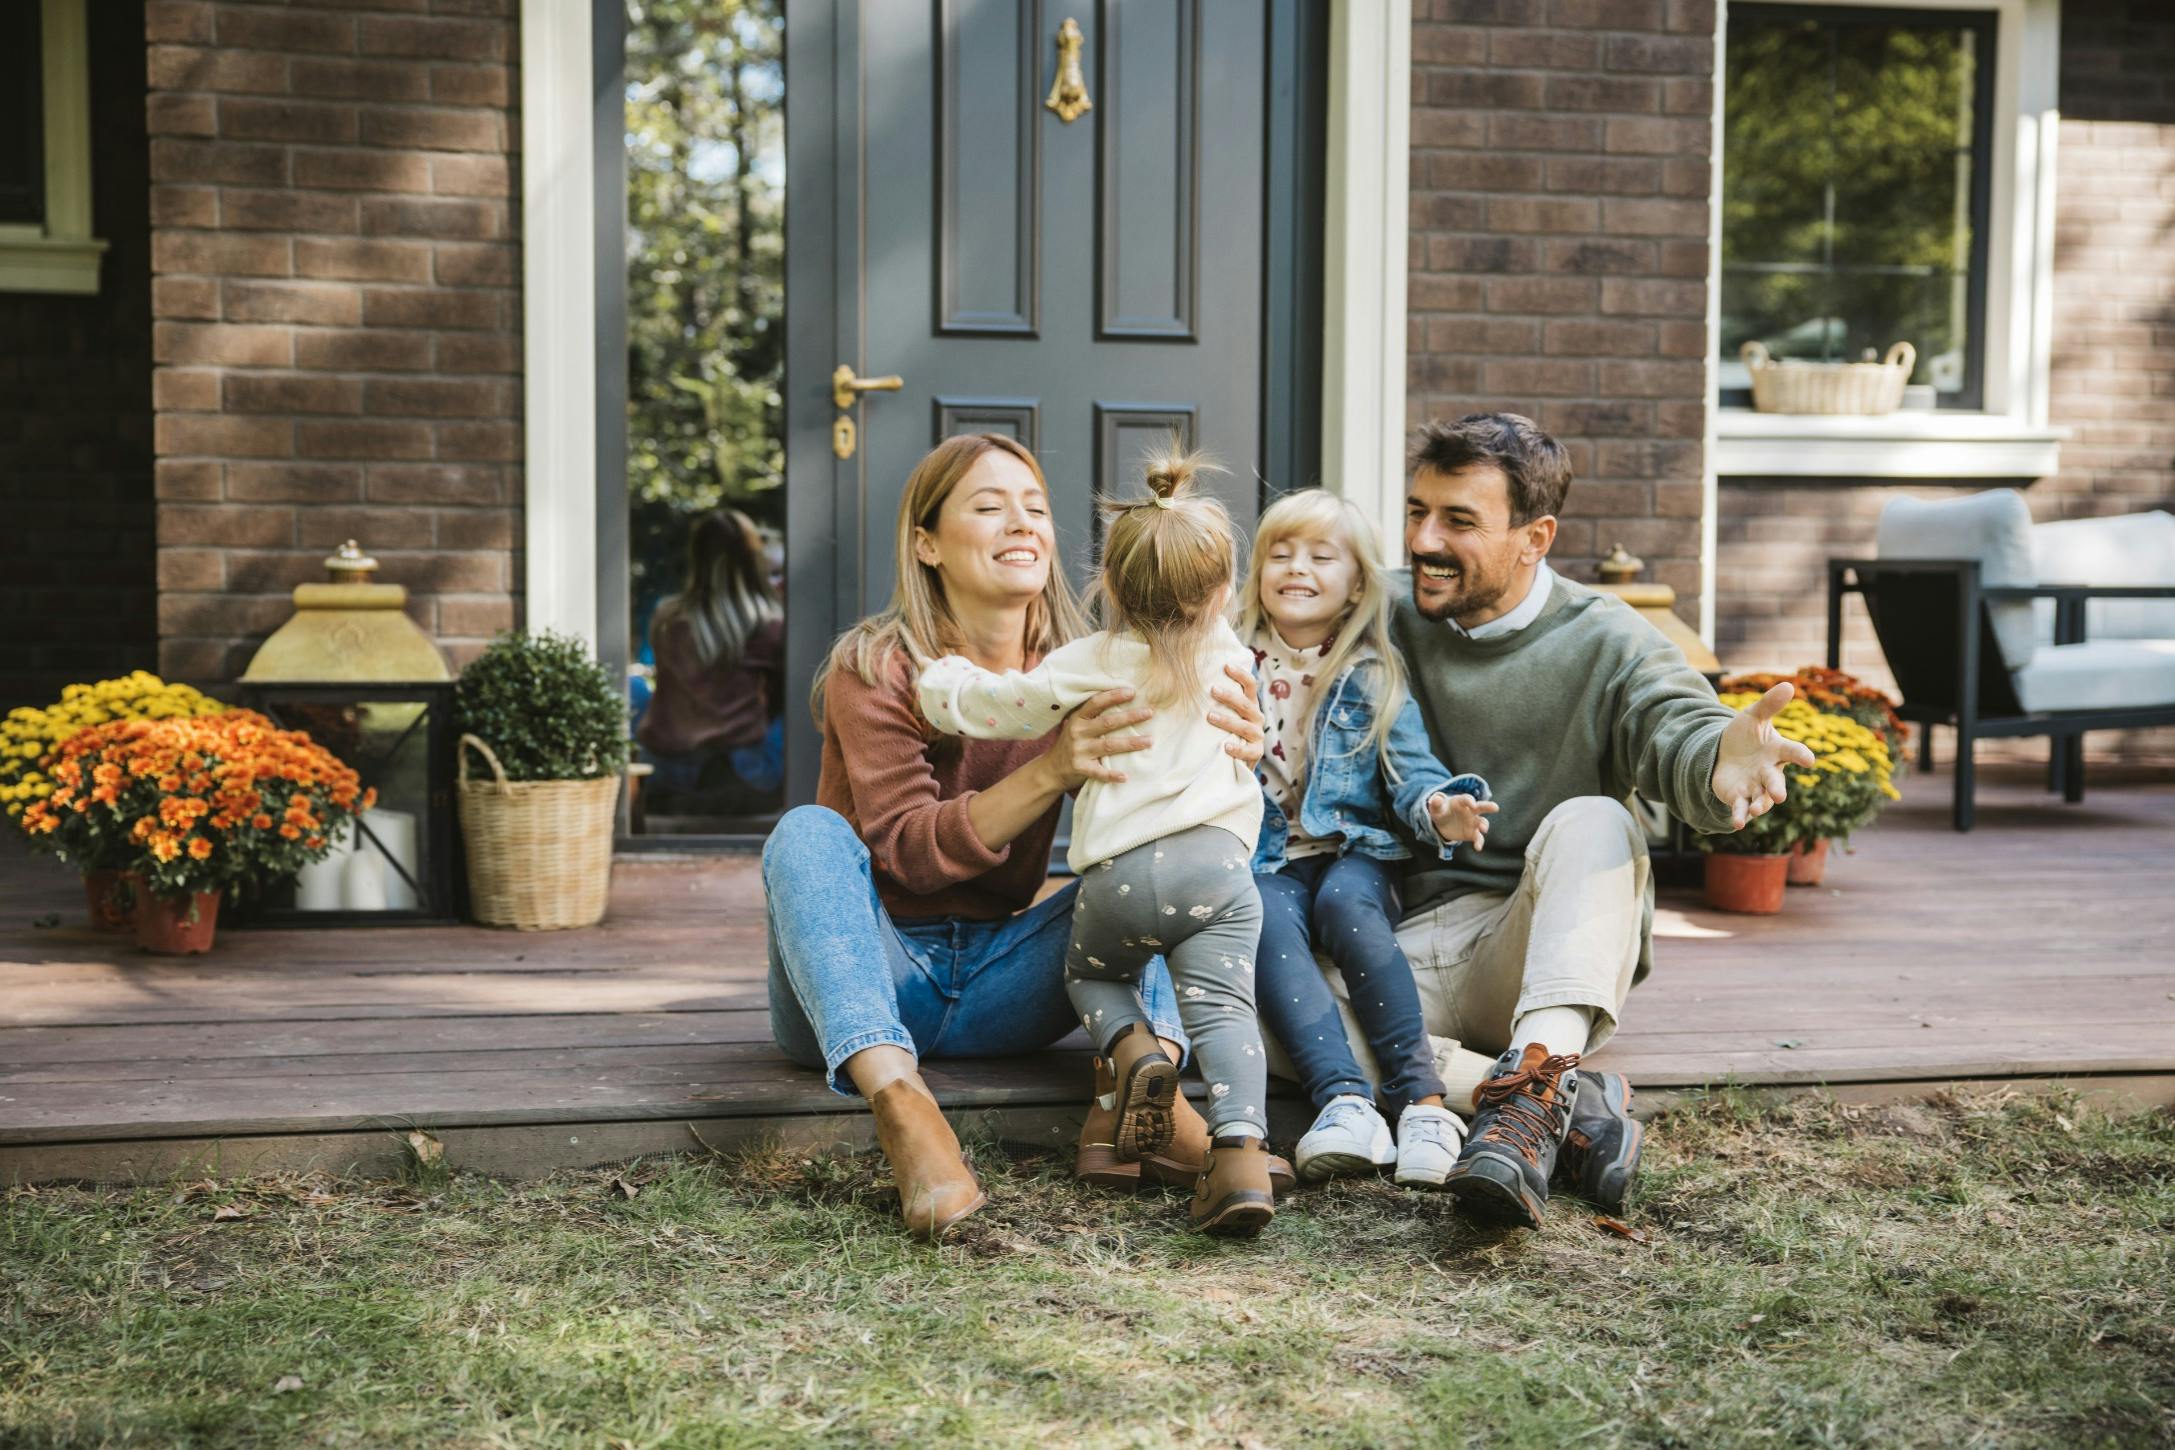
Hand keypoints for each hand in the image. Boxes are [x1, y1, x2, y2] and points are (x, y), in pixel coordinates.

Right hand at [1042, 686, 1153, 788]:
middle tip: (1150, 712)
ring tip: (1150, 741)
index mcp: (1078, 718)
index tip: (1132, 691)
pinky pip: (1099, 772)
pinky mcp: (1080, 768)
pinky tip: (1126, 776)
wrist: (1051, 769)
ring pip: (1108, 745)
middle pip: (1107, 723)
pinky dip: (1112, 775)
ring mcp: (1078, 751)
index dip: (1113, 696)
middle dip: (1130, 717)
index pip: (1096, 703)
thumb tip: (1123, 700)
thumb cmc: (1071, 743)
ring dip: (1131, 743)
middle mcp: (1077, 732)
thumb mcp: (1077, 725)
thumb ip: (1093, 716)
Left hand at [1205, 661, 1266, 765]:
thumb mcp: (1227, 713)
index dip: (1241, 674)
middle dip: (1230, 696)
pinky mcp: (1256, 753)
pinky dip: (1237, 749)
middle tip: (1213, 689)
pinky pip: (1248, 751)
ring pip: (1244, 727)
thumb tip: (1192, 678)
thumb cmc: (1227, 730)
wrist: (1240, 759)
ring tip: (1210, 716)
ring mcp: (1258, 735)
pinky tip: (1225, 746)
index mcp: (1250, 704)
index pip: (1250, 685)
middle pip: (1245, 704)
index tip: (1226, 666)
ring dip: (1227, 721)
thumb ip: (1217, 700)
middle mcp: (1256, 718)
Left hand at [1426, 792, 1498, 849]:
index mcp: (1462, 801)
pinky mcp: (1472, 833)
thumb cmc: (1441, 811)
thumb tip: (1436, 799)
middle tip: (1495, 807)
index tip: (1472, 804)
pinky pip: (1478, 838)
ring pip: (1482, 823)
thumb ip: (1436, 803)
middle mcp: (1471, 811)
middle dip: (1488, 807)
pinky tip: (1478, 847)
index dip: (1470, 801)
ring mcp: (1473, 822)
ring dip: (1484, 825)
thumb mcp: (1436, 807)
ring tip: (1483, 829)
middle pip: (1481, 807)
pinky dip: (1479, 842)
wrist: (1442, 823)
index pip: (1467, 799)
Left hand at [1711, 681, 1817, 828]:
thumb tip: (1788, 685)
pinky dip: (1740, 816)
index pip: (1793, 752)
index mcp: (1778, 751)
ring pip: (1761, 800)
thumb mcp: (1753, 717)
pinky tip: (1737, 823)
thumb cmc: (1746, 735)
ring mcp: (1755, 787)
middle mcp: (1769, 772)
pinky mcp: (1739, 797)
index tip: (1809, 760)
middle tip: (1780, 796)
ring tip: (1755, 811)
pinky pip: (1741, 809)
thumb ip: (1769, 705)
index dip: (1801, 755)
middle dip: (1777, 789)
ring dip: (1759, 806)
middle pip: (1776, 782)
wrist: (1724, 752)